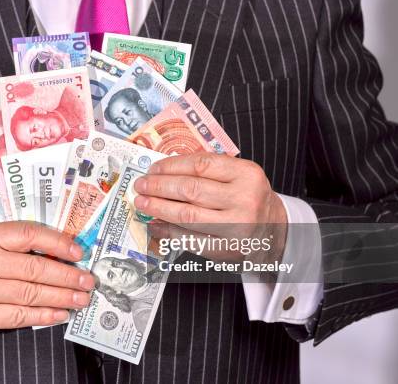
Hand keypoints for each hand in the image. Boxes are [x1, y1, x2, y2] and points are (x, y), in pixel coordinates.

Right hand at [0, 222, 94, 338]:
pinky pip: (21, 315)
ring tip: (80, 298)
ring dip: (62, 297)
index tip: (78, 252)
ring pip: (31, 293)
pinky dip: (45, 315)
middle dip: (67, 275)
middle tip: (87, 280)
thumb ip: (17, 244)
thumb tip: (63, 251)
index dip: (57, 243)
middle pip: (34, 268)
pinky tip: (61, 313)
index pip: (28, 234)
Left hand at [133, 153, 287, 263]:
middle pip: (190, 190)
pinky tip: (155, 225)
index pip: (201, 165)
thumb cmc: (248, 197)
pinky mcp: (226, 250)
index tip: (153, 168)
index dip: (171, 166)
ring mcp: (236, 227)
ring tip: (142, 203)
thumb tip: (163, 172)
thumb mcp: (239, 176)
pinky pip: (189, 240)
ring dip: (158, 208)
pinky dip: (167, 232)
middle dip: (159, 187)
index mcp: (247, 174)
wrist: (275, 230)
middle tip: (140, 185)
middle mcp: (244, 199)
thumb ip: (208, 170)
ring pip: (187, 216)